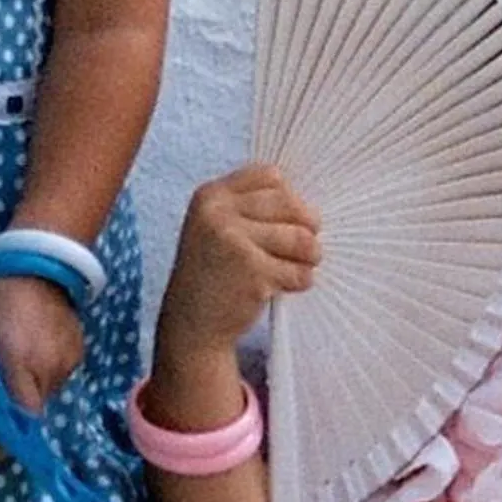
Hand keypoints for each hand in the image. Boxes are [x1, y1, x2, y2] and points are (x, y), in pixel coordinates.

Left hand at [0, 273, 84, 464]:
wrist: (42, 265)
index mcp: (16, 357)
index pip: (15, 413)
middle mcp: (46, 365)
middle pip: (29, 413)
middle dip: (6, 426)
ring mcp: (65, 362)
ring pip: (43, 399)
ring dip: (23, 400)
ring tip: (6, 384)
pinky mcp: (77, 355)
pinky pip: (55, 381)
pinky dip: (38, 382)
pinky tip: (26, 362)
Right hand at [155, 164, 320, 366]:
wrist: (191, 324)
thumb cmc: (213, 273)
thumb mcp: (215, 227)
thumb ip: (250, 208)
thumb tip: (307, 205)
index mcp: (210, 195)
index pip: (270, 176)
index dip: (289, 197)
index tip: (290, 219)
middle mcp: (218, 214)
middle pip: (290, 204)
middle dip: (307, 227)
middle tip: (308, 247)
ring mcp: (234, 242)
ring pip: (300, 238)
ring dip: (309, 256)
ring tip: (300, 266)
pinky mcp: (253, 273)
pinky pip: (298, 271)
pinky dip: (301, 280)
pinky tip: (285, 286)